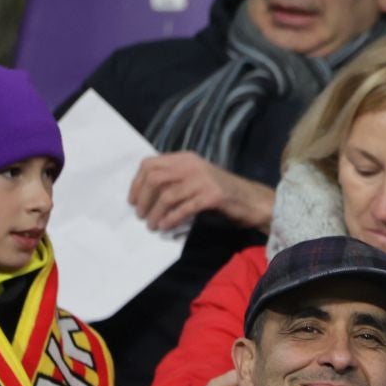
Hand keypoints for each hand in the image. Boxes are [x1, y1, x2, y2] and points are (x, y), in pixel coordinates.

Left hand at [128, 152, 273, 232]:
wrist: (252, 201)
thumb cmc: (222, 193)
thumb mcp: (196, 179)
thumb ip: (176, 179)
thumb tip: (146, 196)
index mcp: (185, 158)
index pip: (150, 164)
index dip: (137, 183)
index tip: (133, 200)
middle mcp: (192, 165)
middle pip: (155, 179)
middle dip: (143, 199)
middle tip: (140, 215)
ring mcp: (203, 180)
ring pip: (167, 195)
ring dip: (155, 212)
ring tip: (151, 225)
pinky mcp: (213, 196)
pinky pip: (184, 208)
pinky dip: (171, 218)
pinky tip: (166, 226)